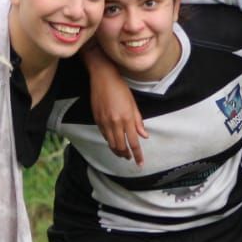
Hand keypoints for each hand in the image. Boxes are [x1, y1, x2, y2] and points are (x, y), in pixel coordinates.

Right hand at [86, 43, 147, 164]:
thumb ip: (138, 122)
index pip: (133, 143)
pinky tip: (113, 142)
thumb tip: (144, 136)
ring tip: (122, 154)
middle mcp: (115, 123)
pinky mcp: (97, 119)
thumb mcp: (133, 104)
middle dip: (126, 155)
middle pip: (121, 147)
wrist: (103, 78)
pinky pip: (104, 135)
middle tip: (130, 158)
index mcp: (127, 119)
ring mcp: (104, 122)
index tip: (140, 163)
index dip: (137, 155)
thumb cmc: (120, 88)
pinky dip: (110, 141)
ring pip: (111, 143)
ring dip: (117, 151)